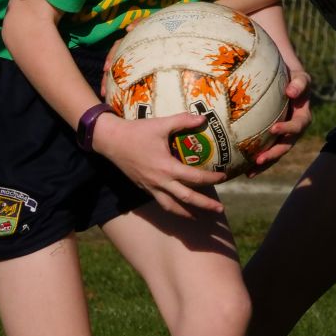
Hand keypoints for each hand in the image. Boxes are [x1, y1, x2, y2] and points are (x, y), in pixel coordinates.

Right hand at [93, 111, 226, 216]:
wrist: (112, 141)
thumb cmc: (137, 131)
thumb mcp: (161, 124)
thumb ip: (182, 121)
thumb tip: (203, 118)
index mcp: (167, 167)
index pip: (195, 177)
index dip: (211, 179)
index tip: (224, 177)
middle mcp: (160, 181)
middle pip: (187, 199)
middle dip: (205, 205)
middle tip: (220, 209)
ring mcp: (150, 187)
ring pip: (171, 206)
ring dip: (187, 213)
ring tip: (199, 216)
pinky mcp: (143, 187)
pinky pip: (160, 201)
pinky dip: (172, 206)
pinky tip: (177, 205)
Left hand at [249, 68, 311, 172]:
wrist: (283, 71)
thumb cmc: (290, 71)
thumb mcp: (298, 74)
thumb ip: (299, 82)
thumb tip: (291, 92)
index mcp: (302, 114)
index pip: (298, 125)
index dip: (287, 129)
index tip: (273, 129)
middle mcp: (294, 127)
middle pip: (286, 144)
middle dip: (273, 154)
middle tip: (259, 159)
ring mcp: (284, 133)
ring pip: (276, 152)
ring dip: (265, 163)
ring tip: (249, 172)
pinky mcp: (273, 135)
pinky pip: (266, 149)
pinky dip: (256, 160)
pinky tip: (243, 169)